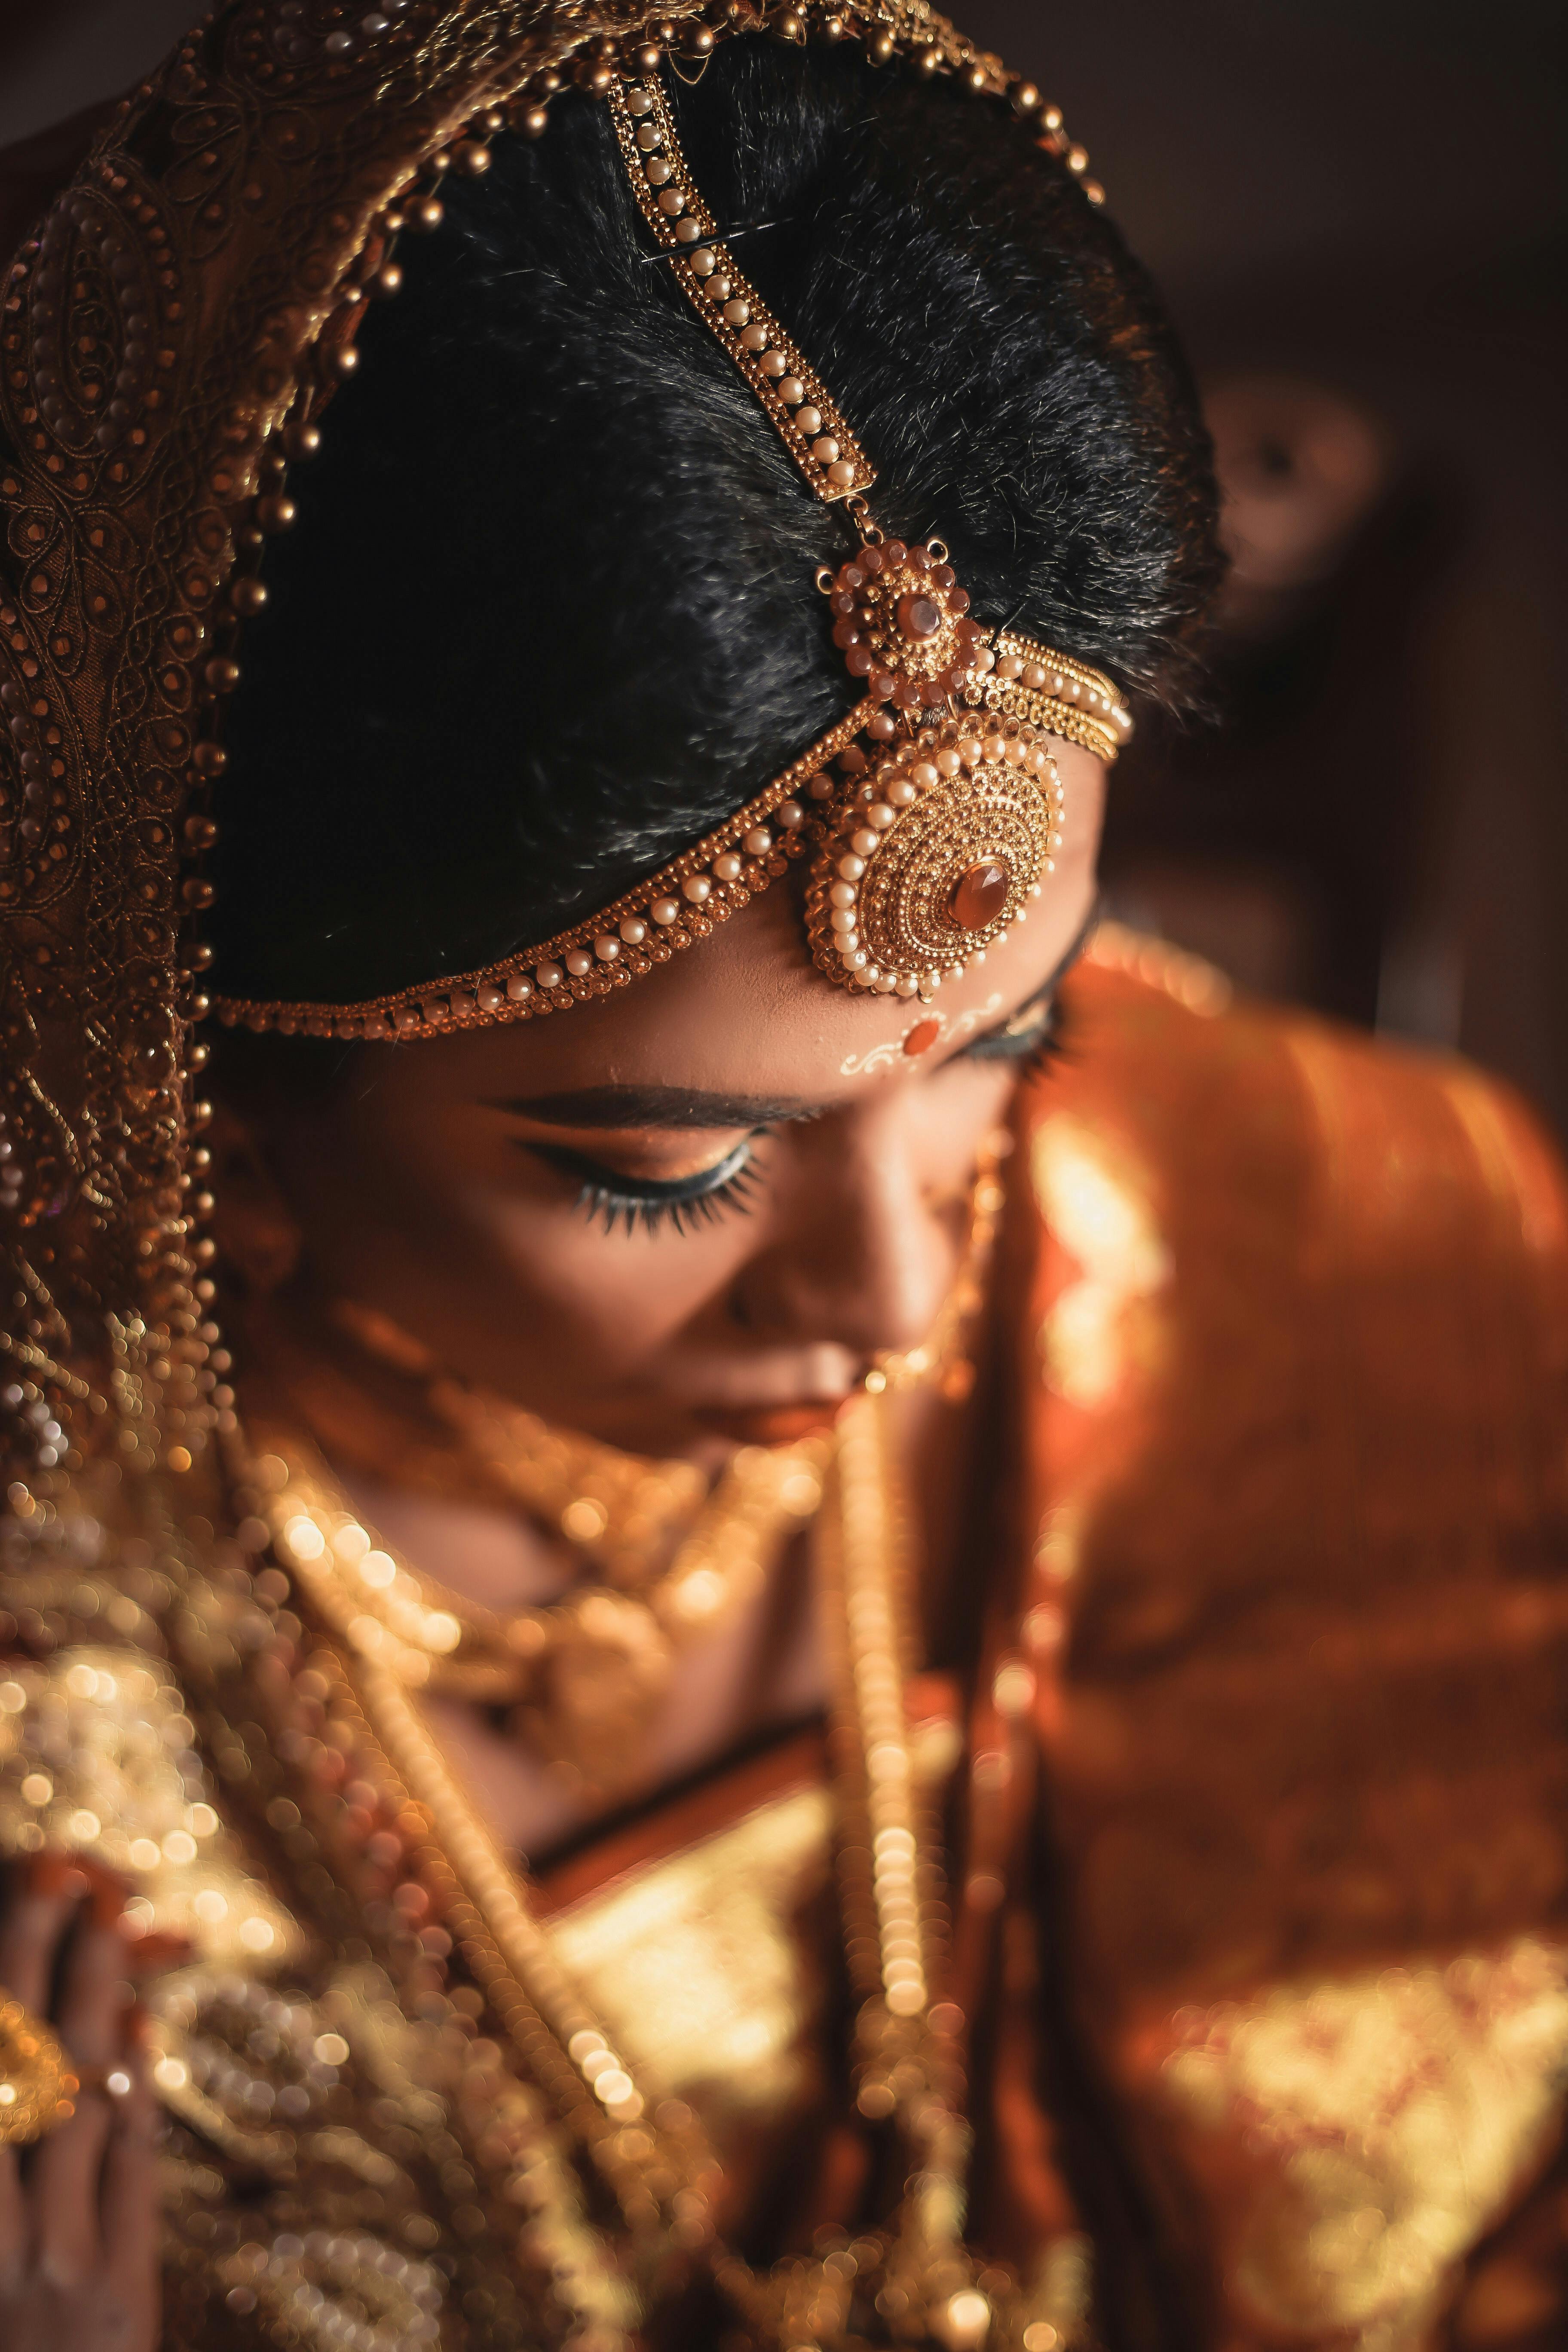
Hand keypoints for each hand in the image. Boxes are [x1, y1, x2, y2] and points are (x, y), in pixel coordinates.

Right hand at [0, 1855, 160, 2351]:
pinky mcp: (112, 2296)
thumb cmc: (6, 2342)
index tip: (7, 1898)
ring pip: (76, 2097)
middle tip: (60, 1872)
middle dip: (32, 1959)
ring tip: (109, 1920)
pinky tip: (137, 2025)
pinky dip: (130, 2084)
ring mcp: (48, 2268)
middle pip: (12, 2065)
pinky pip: (124, 2163)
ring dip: (93, 1998)